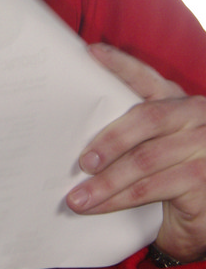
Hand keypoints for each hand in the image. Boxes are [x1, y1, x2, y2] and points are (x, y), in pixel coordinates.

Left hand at [66, 44, 205, 262]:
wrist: (201, 215)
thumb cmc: (169, 175)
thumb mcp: (154, 145)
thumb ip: (131, 130)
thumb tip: (76, 128)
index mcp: (178, 101)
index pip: (147, 77)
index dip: (120, 64)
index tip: (91, 53)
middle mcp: (195, 116)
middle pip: (148, 118)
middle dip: (110, 140)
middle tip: (82, 162)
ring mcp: (203, 146)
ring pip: (145, 160)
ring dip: (106, 181)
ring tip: (78, 197)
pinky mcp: (202, 177)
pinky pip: (152, 188)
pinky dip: (119, 199)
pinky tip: (98, 206)